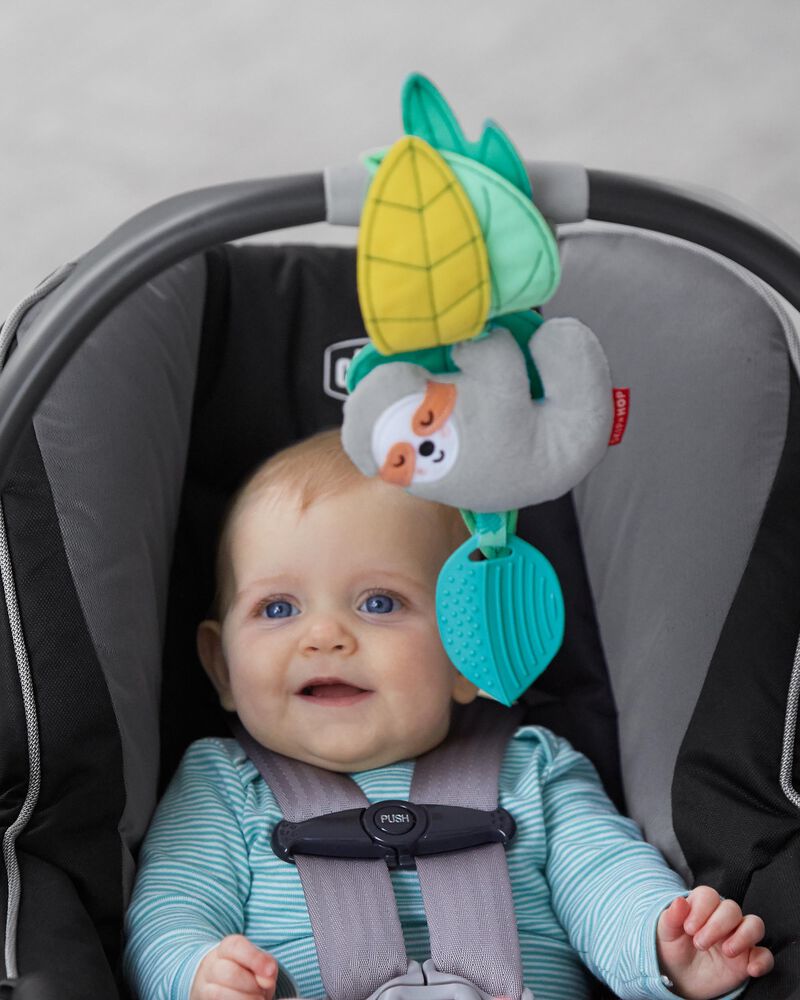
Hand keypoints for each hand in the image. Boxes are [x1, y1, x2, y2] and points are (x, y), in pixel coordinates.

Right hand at [190, 934, 276, 998]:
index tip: (270, 972)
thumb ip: (267, 966)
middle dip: (251, 985)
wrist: (225, 987)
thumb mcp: (260, 965)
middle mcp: (211, 966)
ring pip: (218, 993)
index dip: (254, 958)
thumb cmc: (248, 973)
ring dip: (244, 999)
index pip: (236, 946)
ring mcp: (204, 987)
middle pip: (229, 973)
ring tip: (256, 999)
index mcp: (226, 949)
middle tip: (262, 992)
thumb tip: (267, 980)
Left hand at [657, 887, 773, 998]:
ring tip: (726, 952)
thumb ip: (671, 917)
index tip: (688, 928)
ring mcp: (738, 938)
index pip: (709, 896)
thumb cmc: (674, 948)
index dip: (700, 909)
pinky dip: (762, 961)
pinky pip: (765, 955)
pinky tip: (750, 969)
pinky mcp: (748, 959)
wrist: (680, 977)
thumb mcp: (666, 933)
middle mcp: (723, 919)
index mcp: (702, 907)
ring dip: (743, 936)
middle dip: (717, 925)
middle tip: (699, 944)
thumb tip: (680, 901)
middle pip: (731, 909)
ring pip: (754, 925)